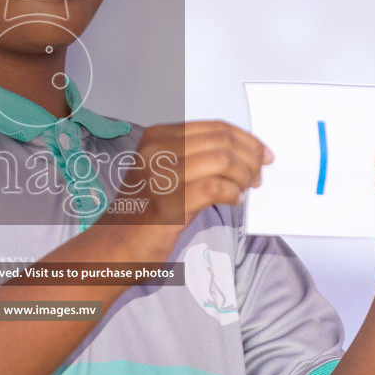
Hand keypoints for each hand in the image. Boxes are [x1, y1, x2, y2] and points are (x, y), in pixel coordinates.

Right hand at [99, 120, 270, 239]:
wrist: (113, 248)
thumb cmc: (142, 214)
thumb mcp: (164, 173)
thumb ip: (195, 158)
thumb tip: (239, 154)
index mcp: (156, 137)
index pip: (214, 127)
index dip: (245, 138)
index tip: (261, 153)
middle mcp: (156, 151)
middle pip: (222, 141)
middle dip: (250, 157)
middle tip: (258, 175)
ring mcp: (161, 176)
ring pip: (223, 161)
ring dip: (243, 176)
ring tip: (245, 189)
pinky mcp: (169, 203)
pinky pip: (216, 188)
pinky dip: (232, 194)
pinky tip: (233, 202)